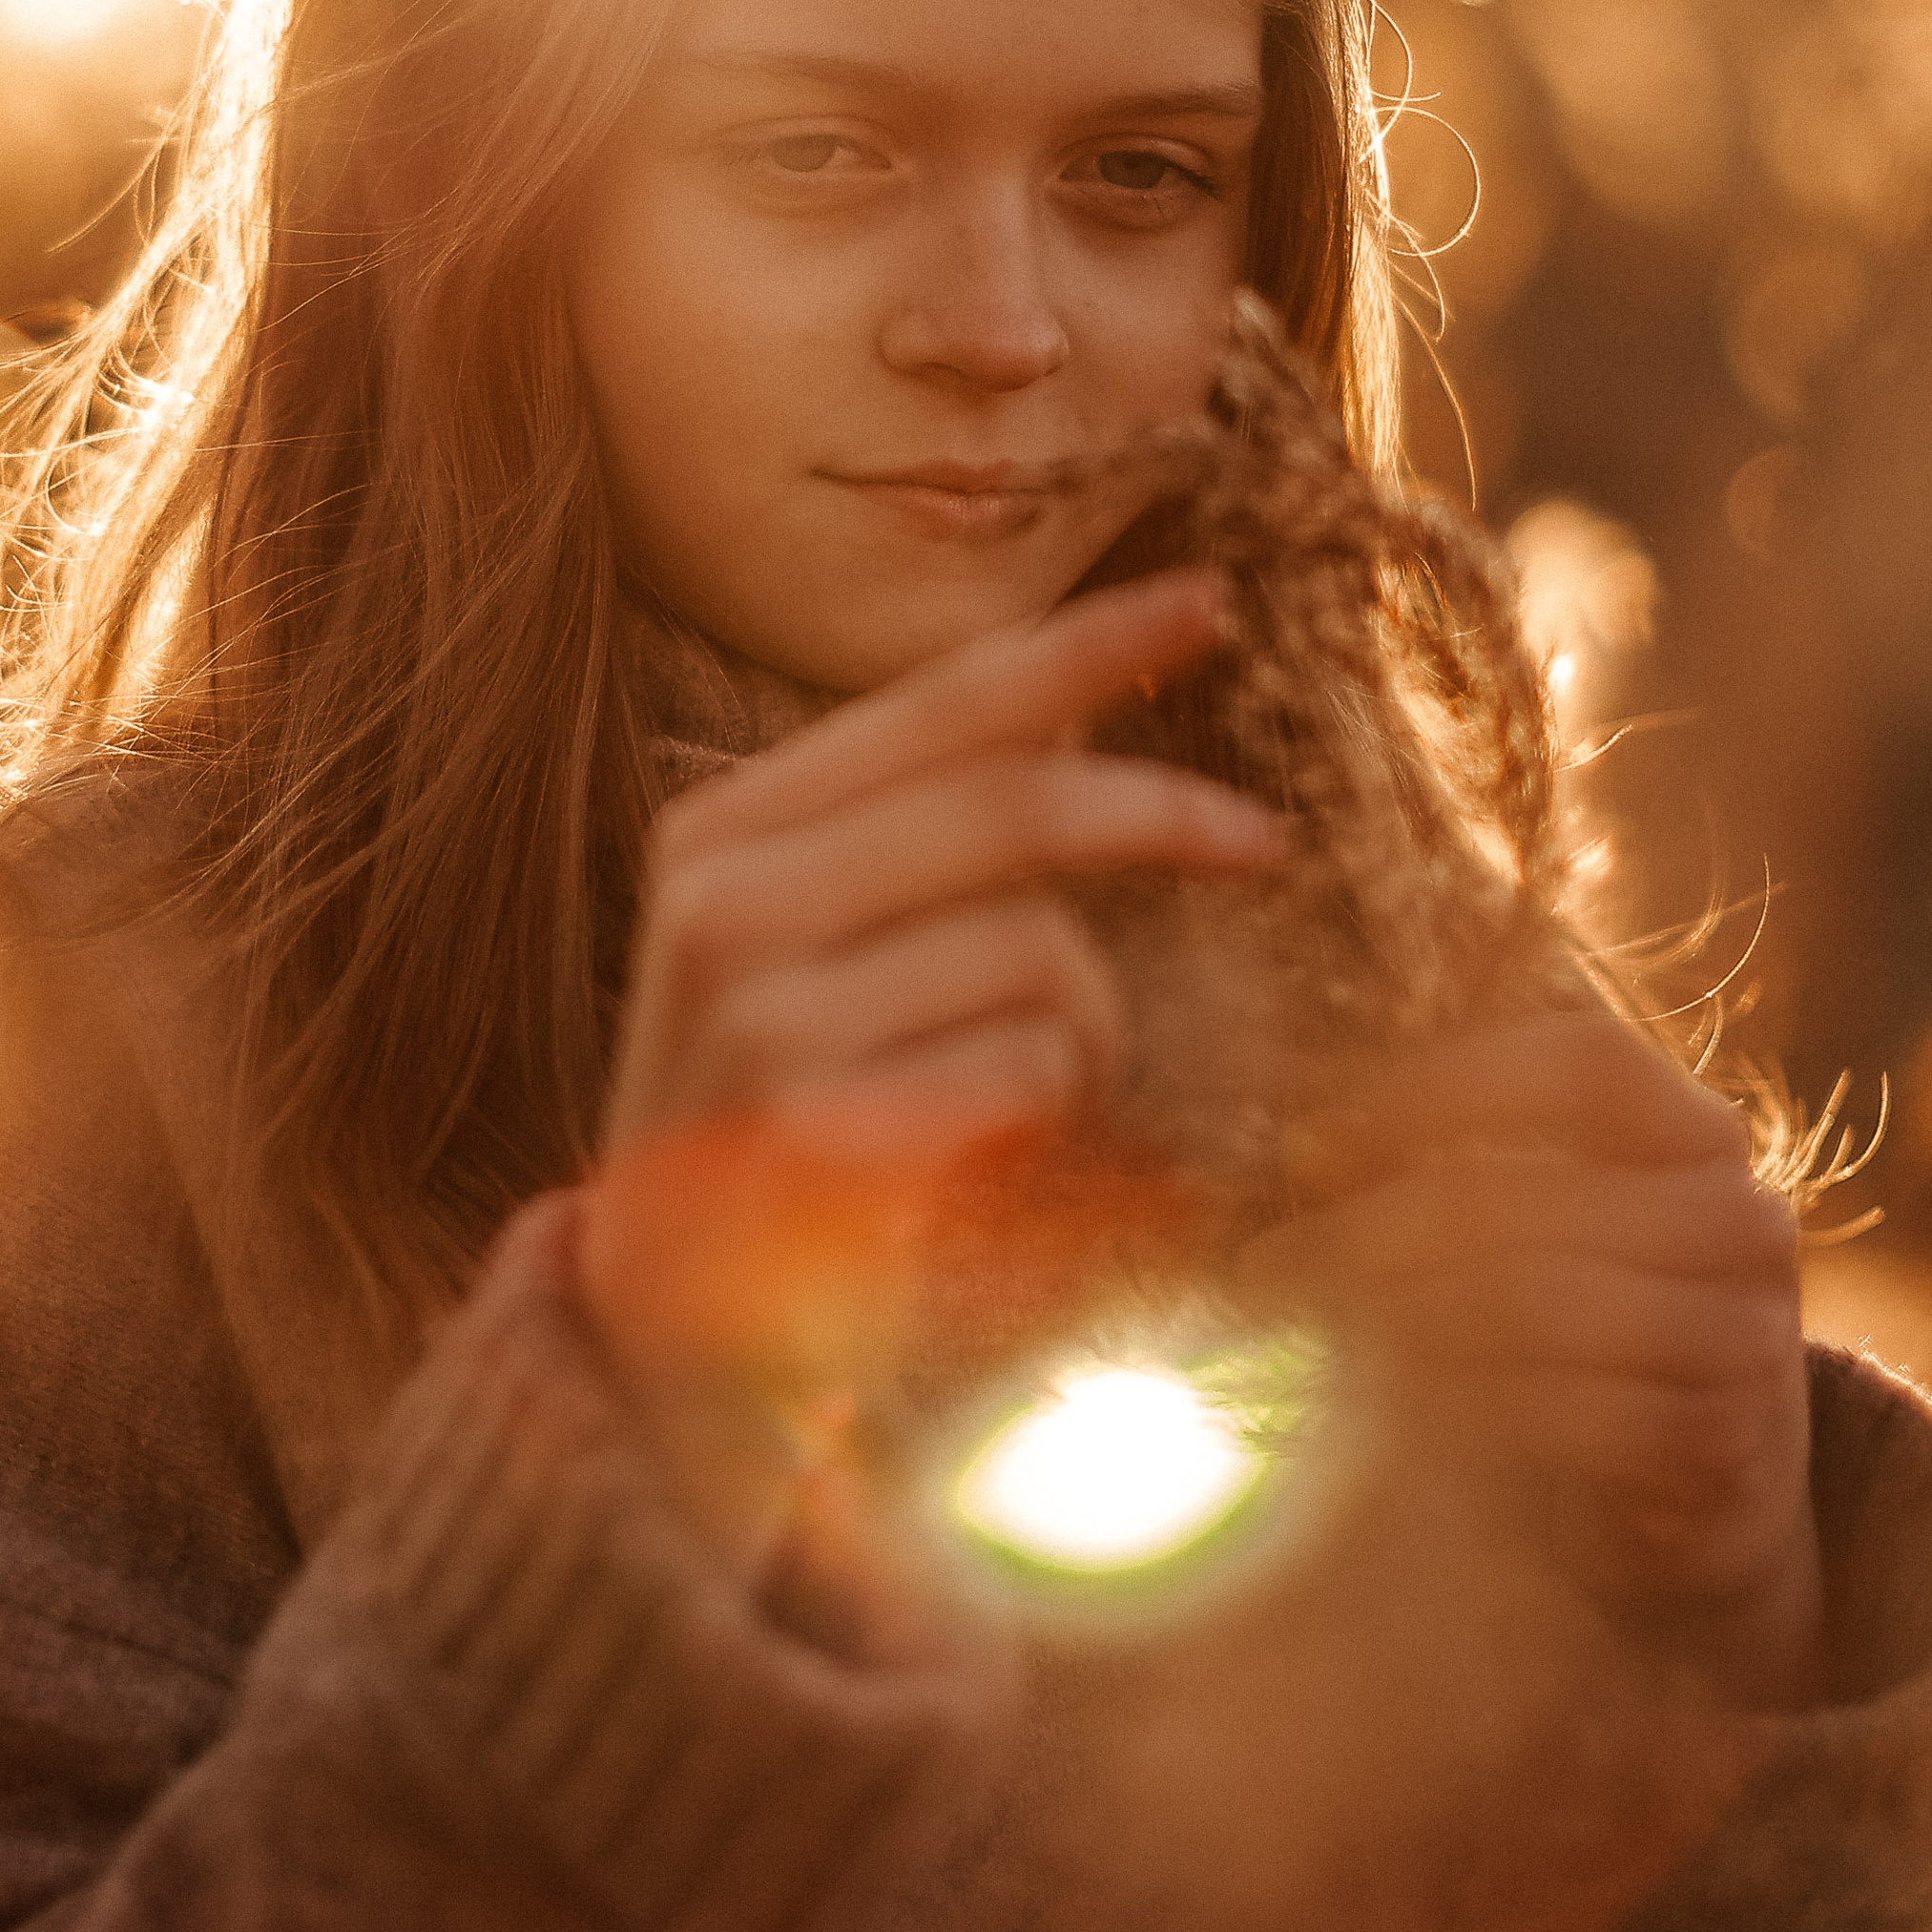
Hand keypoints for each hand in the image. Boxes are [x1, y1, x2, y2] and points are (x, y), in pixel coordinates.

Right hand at [584, 570, 1283, 1570]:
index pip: (935, 705)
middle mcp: (724, 903)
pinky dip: (1049, 1115)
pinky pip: (1031, 1072)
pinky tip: (986, 1161)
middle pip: (1010, 806)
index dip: (1084, 646)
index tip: (1212, 600)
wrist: (668, 1332)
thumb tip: (1086, 713)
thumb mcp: (816, 945)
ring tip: (1022, 1093)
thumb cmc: (783, 1114)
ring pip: (1040, 954)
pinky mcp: (823, 1134)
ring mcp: (763, 1018)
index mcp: (722, 831)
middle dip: (1162, 812)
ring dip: (1085, 1028)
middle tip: (1263, 838)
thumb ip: (921, 836)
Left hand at [1243, 1011, 1819, 1708]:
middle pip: (1531, 1193)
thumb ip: (1457, 1178)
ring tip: (1315, 1343)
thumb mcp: (1538, 1237)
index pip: (1581, 1061)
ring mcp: (1747, 1333)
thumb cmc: (1587, 1347)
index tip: (1310, 1148)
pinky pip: (1577, 1407)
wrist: (1709, 1512)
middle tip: (1261, 1271)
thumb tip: (1296, 1149)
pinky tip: (1404, 1412)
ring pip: (1544, 1300)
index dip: (1442, 1084)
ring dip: (1402, 1323)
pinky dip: (1475, 1403)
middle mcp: (1740, 1218)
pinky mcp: (1726, 1444)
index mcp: (1694, 1135)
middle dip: (1371, 1231)